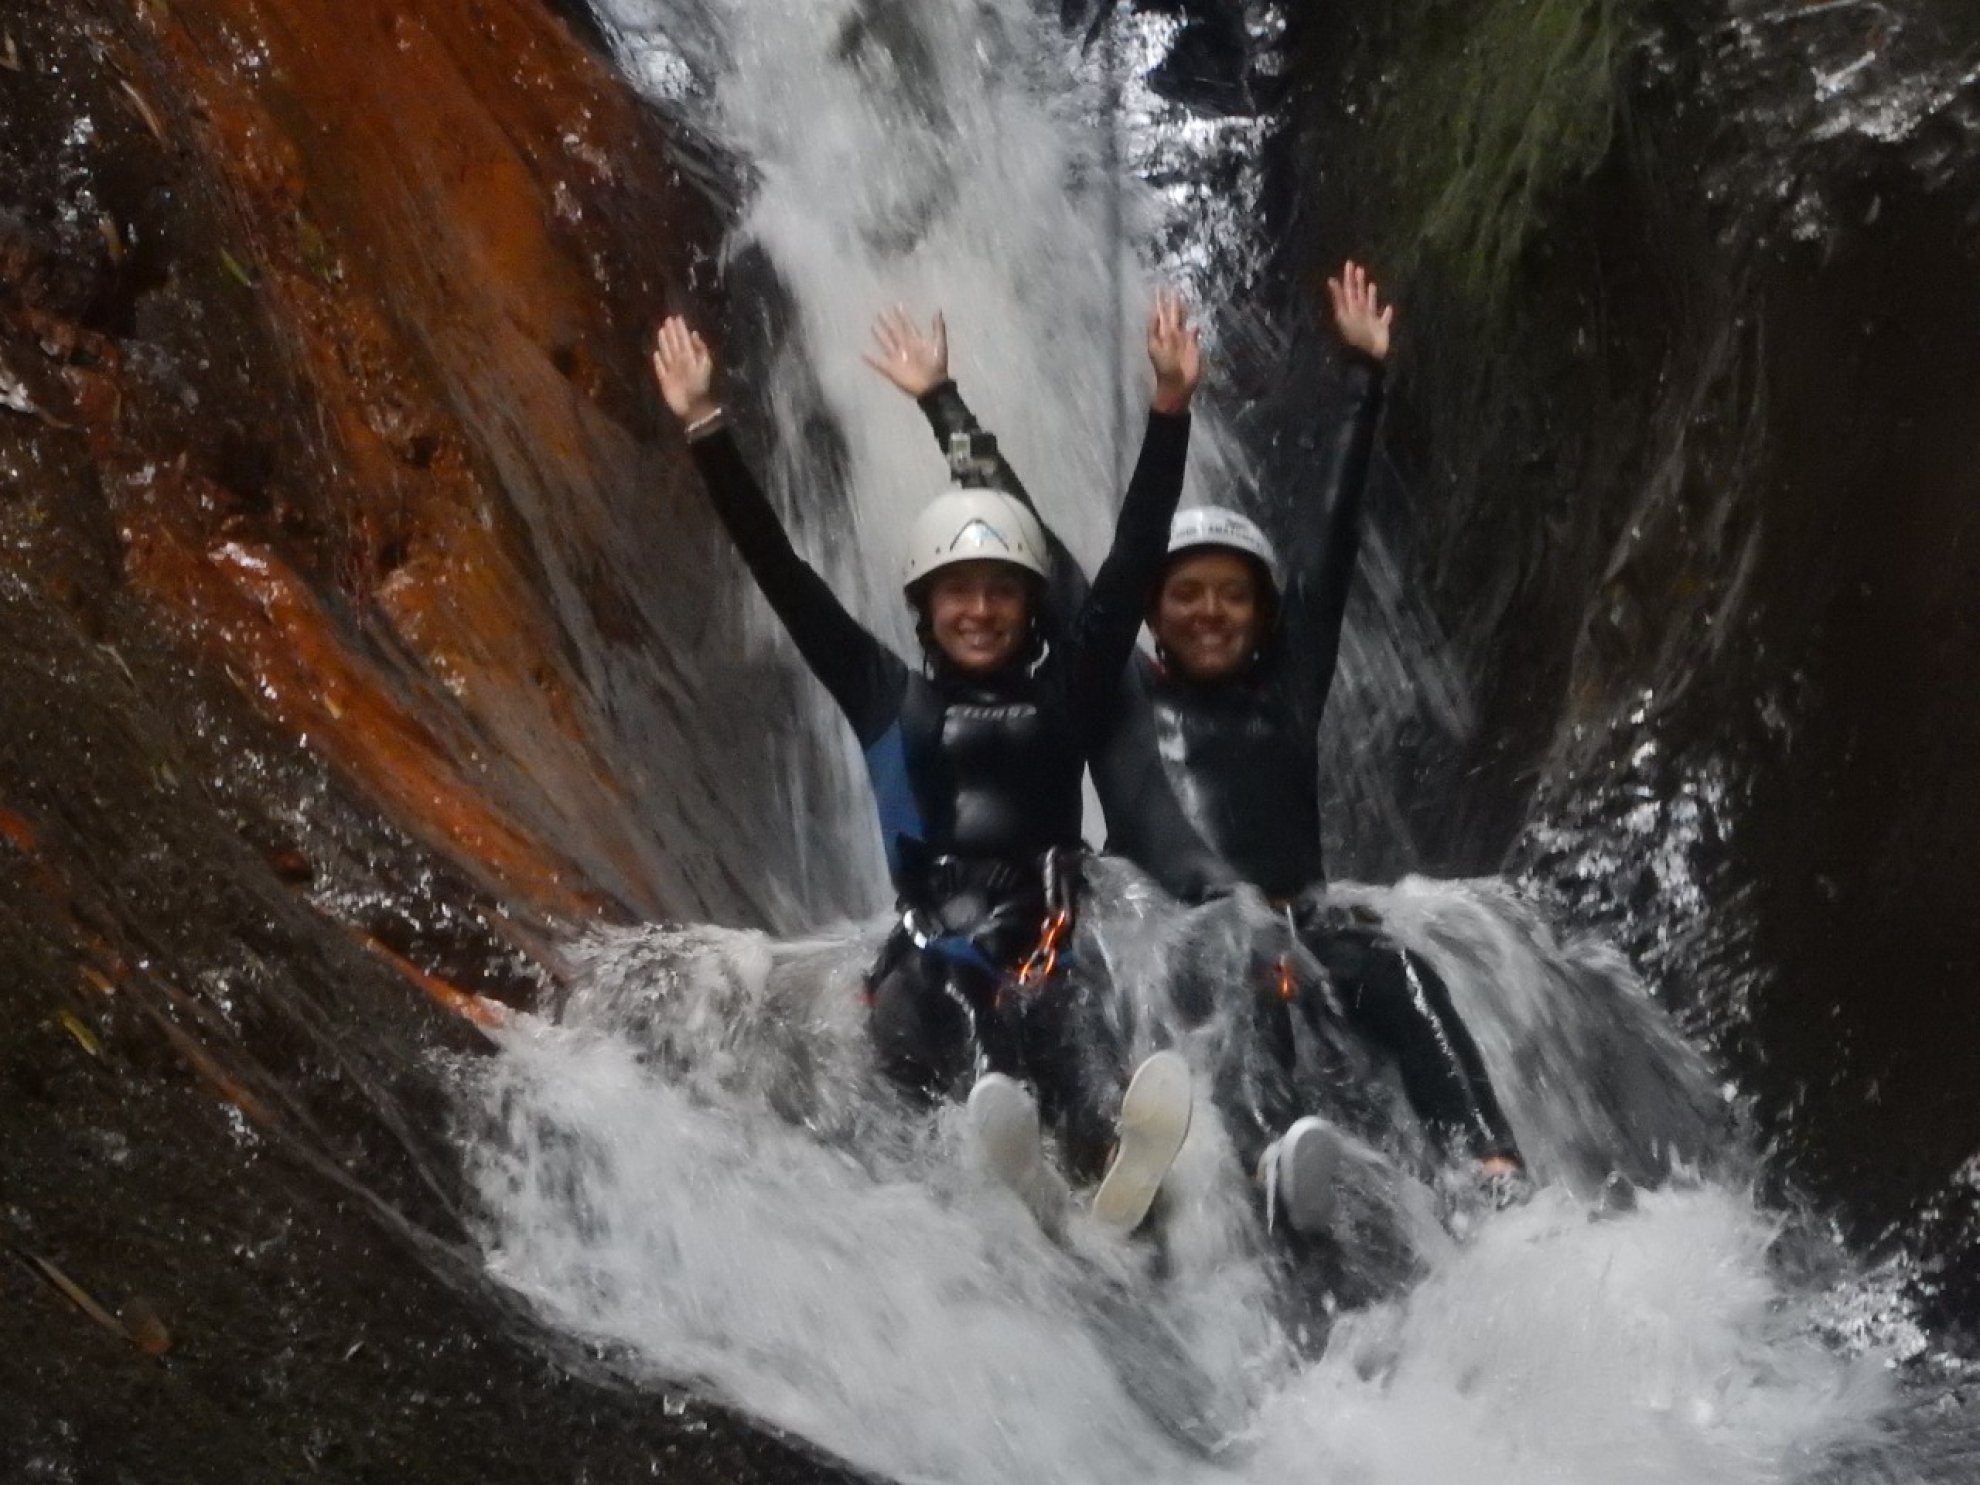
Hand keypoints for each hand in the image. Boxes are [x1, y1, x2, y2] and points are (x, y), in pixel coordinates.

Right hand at [652, 315, 718, 423]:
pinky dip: (658, 362)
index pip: (684, 339)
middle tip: (668, 319)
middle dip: (672, 332)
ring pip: (666, 353)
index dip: (681, 329)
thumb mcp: (704, 364)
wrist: (693, 405)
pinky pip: (660, 368)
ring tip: (661, 331)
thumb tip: (694, 333)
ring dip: (664, 342)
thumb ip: (700, 349)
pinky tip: (656, 354)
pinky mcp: (664, 380)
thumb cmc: (700, 385)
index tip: (677, 318)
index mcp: (689, 356)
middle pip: (674, 344)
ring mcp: (671, 370)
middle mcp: (679, 361)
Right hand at [862, 306, 948, 397]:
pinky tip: (862, 353)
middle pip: (895, 331)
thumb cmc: (936, 365)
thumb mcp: (939, 344)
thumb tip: (938, 310)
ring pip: (886, 343)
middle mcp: (905, 347)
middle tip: (880, 311)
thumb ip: (938, 327)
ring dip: (880, 335)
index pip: (908, 325)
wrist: (932, 386)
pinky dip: (871, 359)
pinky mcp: (891, 369)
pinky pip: (879, 363)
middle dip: (888, 321)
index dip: (903, 316)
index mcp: (916, 341)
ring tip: (872, 325)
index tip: (897, 305)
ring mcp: (897, 358)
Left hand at [1146, 286, 1200, 413]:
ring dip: (1182, 310)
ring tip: (1181, 297)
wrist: (1177, 383)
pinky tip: (1194, 322)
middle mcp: (1171, 333)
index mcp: (1161, 333)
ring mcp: (1182, 339)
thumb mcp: (1155, 349)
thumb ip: (1156, 331)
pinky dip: (1193, 327)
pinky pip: (1193, 332)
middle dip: (1171, 301)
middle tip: (1171, 286)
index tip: (1159, 287)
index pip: (1160, 313)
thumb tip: (1156, 314)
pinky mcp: (1192, 345)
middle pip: (1171, 313)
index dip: (1160, 301)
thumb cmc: (1164, 367)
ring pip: (1182, 321)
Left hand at [1326, 260, 1393, 362]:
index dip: (1348, 277)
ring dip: (1371, 295)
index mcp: (1351, 309)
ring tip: (1371, 284)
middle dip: (1358, 282)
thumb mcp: (1344, 315)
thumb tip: (1331, 280)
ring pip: (1370, 305)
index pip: (1348, 290)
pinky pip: (1384, 319)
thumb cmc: (1355, 336)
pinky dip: (1387, 314)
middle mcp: (1360, 313)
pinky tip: (1389, 308)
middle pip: (1358, 294)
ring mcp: (1370, 321)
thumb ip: (1339, 298)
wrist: (1367, 356)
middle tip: (1358, 268)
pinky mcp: (1381, 329)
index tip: (1349, 264)